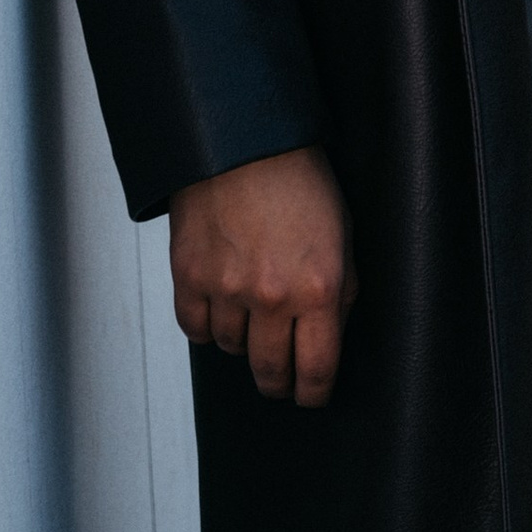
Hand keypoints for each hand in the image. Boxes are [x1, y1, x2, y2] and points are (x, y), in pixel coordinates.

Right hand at [169, 144, 357, 407]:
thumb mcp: (342, 234)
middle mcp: (272, 296)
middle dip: (278, 381)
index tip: (311, 395)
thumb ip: (338, 292)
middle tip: (279, 378)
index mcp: (318, 287)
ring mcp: (227, 288)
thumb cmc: (298, 177)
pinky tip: (219, 308)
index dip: (314, 392)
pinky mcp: (189, 275)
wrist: (244, 136)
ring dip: (242, 341)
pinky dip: (206, 325)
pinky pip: (195, 329)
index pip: (317, 370)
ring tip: (250, 317)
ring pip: (232, 349)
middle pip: (270, 372)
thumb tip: (328, 339)